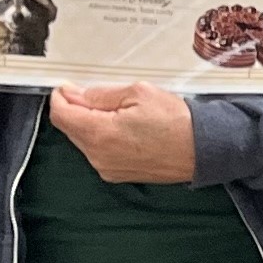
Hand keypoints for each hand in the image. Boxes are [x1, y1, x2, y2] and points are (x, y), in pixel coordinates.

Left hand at [49, 82, 198, 181]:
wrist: (202, 150)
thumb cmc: (178, 123)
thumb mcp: (138, 92)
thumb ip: (101, 94)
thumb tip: (76, 95)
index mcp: (100, 134)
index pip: (61, 115)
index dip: (60, 97)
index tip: (66, 88)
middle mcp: (99, 156)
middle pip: (69, 128)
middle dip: (75, 109)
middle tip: (94, 94)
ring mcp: (107, 168)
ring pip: (83, 140)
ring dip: (89, 123)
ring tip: (116, 111)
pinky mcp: (117, 174)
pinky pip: (97, 152)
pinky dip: (101, 137)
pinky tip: (122, 127)